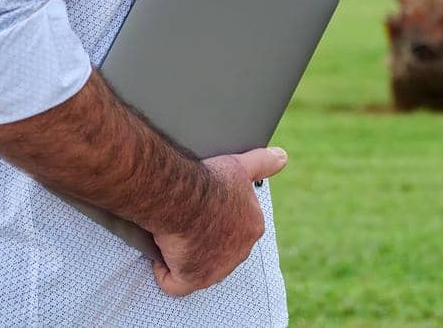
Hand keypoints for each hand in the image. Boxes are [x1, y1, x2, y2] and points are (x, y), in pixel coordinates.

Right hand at [151, 146, 288, 297]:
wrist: (183, 194)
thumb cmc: (209, 180)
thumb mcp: (240, 166)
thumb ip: (262, 162)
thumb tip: (282, 157)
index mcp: (253, 227)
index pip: (234, 228)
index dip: (215, 218)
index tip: (201, 208)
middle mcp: (240, 252)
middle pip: (217, 250)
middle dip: (201, 240)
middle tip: (184, 220)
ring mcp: (217, 269)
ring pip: (197, 267)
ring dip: (183, 255)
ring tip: (171, 234)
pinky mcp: (193, 279)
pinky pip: (176, 284)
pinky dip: (166, 273)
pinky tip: (160, 256)